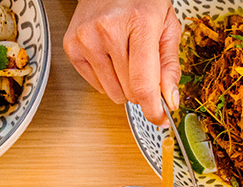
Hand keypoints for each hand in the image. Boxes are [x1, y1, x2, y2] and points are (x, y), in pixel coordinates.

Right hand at [64, 0, 180, 124]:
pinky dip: (108, 79)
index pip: (144, 83)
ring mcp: (87, 37)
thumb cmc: (141, 0)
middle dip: (142, 90)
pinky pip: (96, 86)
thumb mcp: (167, 26)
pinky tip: (111, 57)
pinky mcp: (72, 46)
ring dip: (124, 85)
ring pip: (113, 93)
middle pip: (130, 91)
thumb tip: (169, 99)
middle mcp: (109, 29)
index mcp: (139, 22)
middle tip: (145, 69)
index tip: (161, 119)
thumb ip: (170, 66)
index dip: (154, 109)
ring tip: (126, 58)